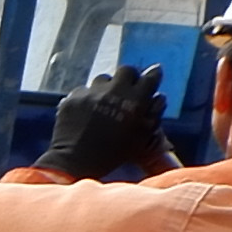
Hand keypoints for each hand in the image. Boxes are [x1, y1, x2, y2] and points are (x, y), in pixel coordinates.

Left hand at [41, 65, 167, 180]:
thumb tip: (158, 95)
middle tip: (127, 89)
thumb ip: (153, 113)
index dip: (153, 76)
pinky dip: (87, 98)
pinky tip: (86, 111)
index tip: (152, 76)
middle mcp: (115, 90)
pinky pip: (84, 90)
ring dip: (106, 87)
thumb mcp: (142, 136)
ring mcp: (92, 92)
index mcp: (136, 100)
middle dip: (129, 77)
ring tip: (104, 102)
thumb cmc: (115, 153)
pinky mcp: (73, 97)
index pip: (151, 76)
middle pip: (126, 70)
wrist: (78, 161)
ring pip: (103, 79)